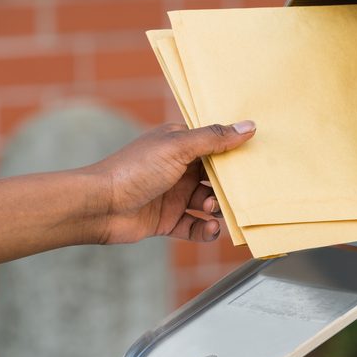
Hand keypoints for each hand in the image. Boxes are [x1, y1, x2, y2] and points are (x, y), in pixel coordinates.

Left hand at [89, 121, 255, 244]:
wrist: (99, 207)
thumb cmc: (134, 170)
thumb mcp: (178, 147)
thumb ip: (214, 139)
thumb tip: (248, 126)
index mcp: (180, 144)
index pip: (215, 145)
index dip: (234, 153)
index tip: (256, 160)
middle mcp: (179, 168)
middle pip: (215, 177)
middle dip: (229, 186)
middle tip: (240, 192)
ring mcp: (174, 195)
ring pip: (208, 203)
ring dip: (217, 208)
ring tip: (212, 208)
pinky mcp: (168, 220)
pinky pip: (196, 226)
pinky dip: (206, 230)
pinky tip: (210, 229)